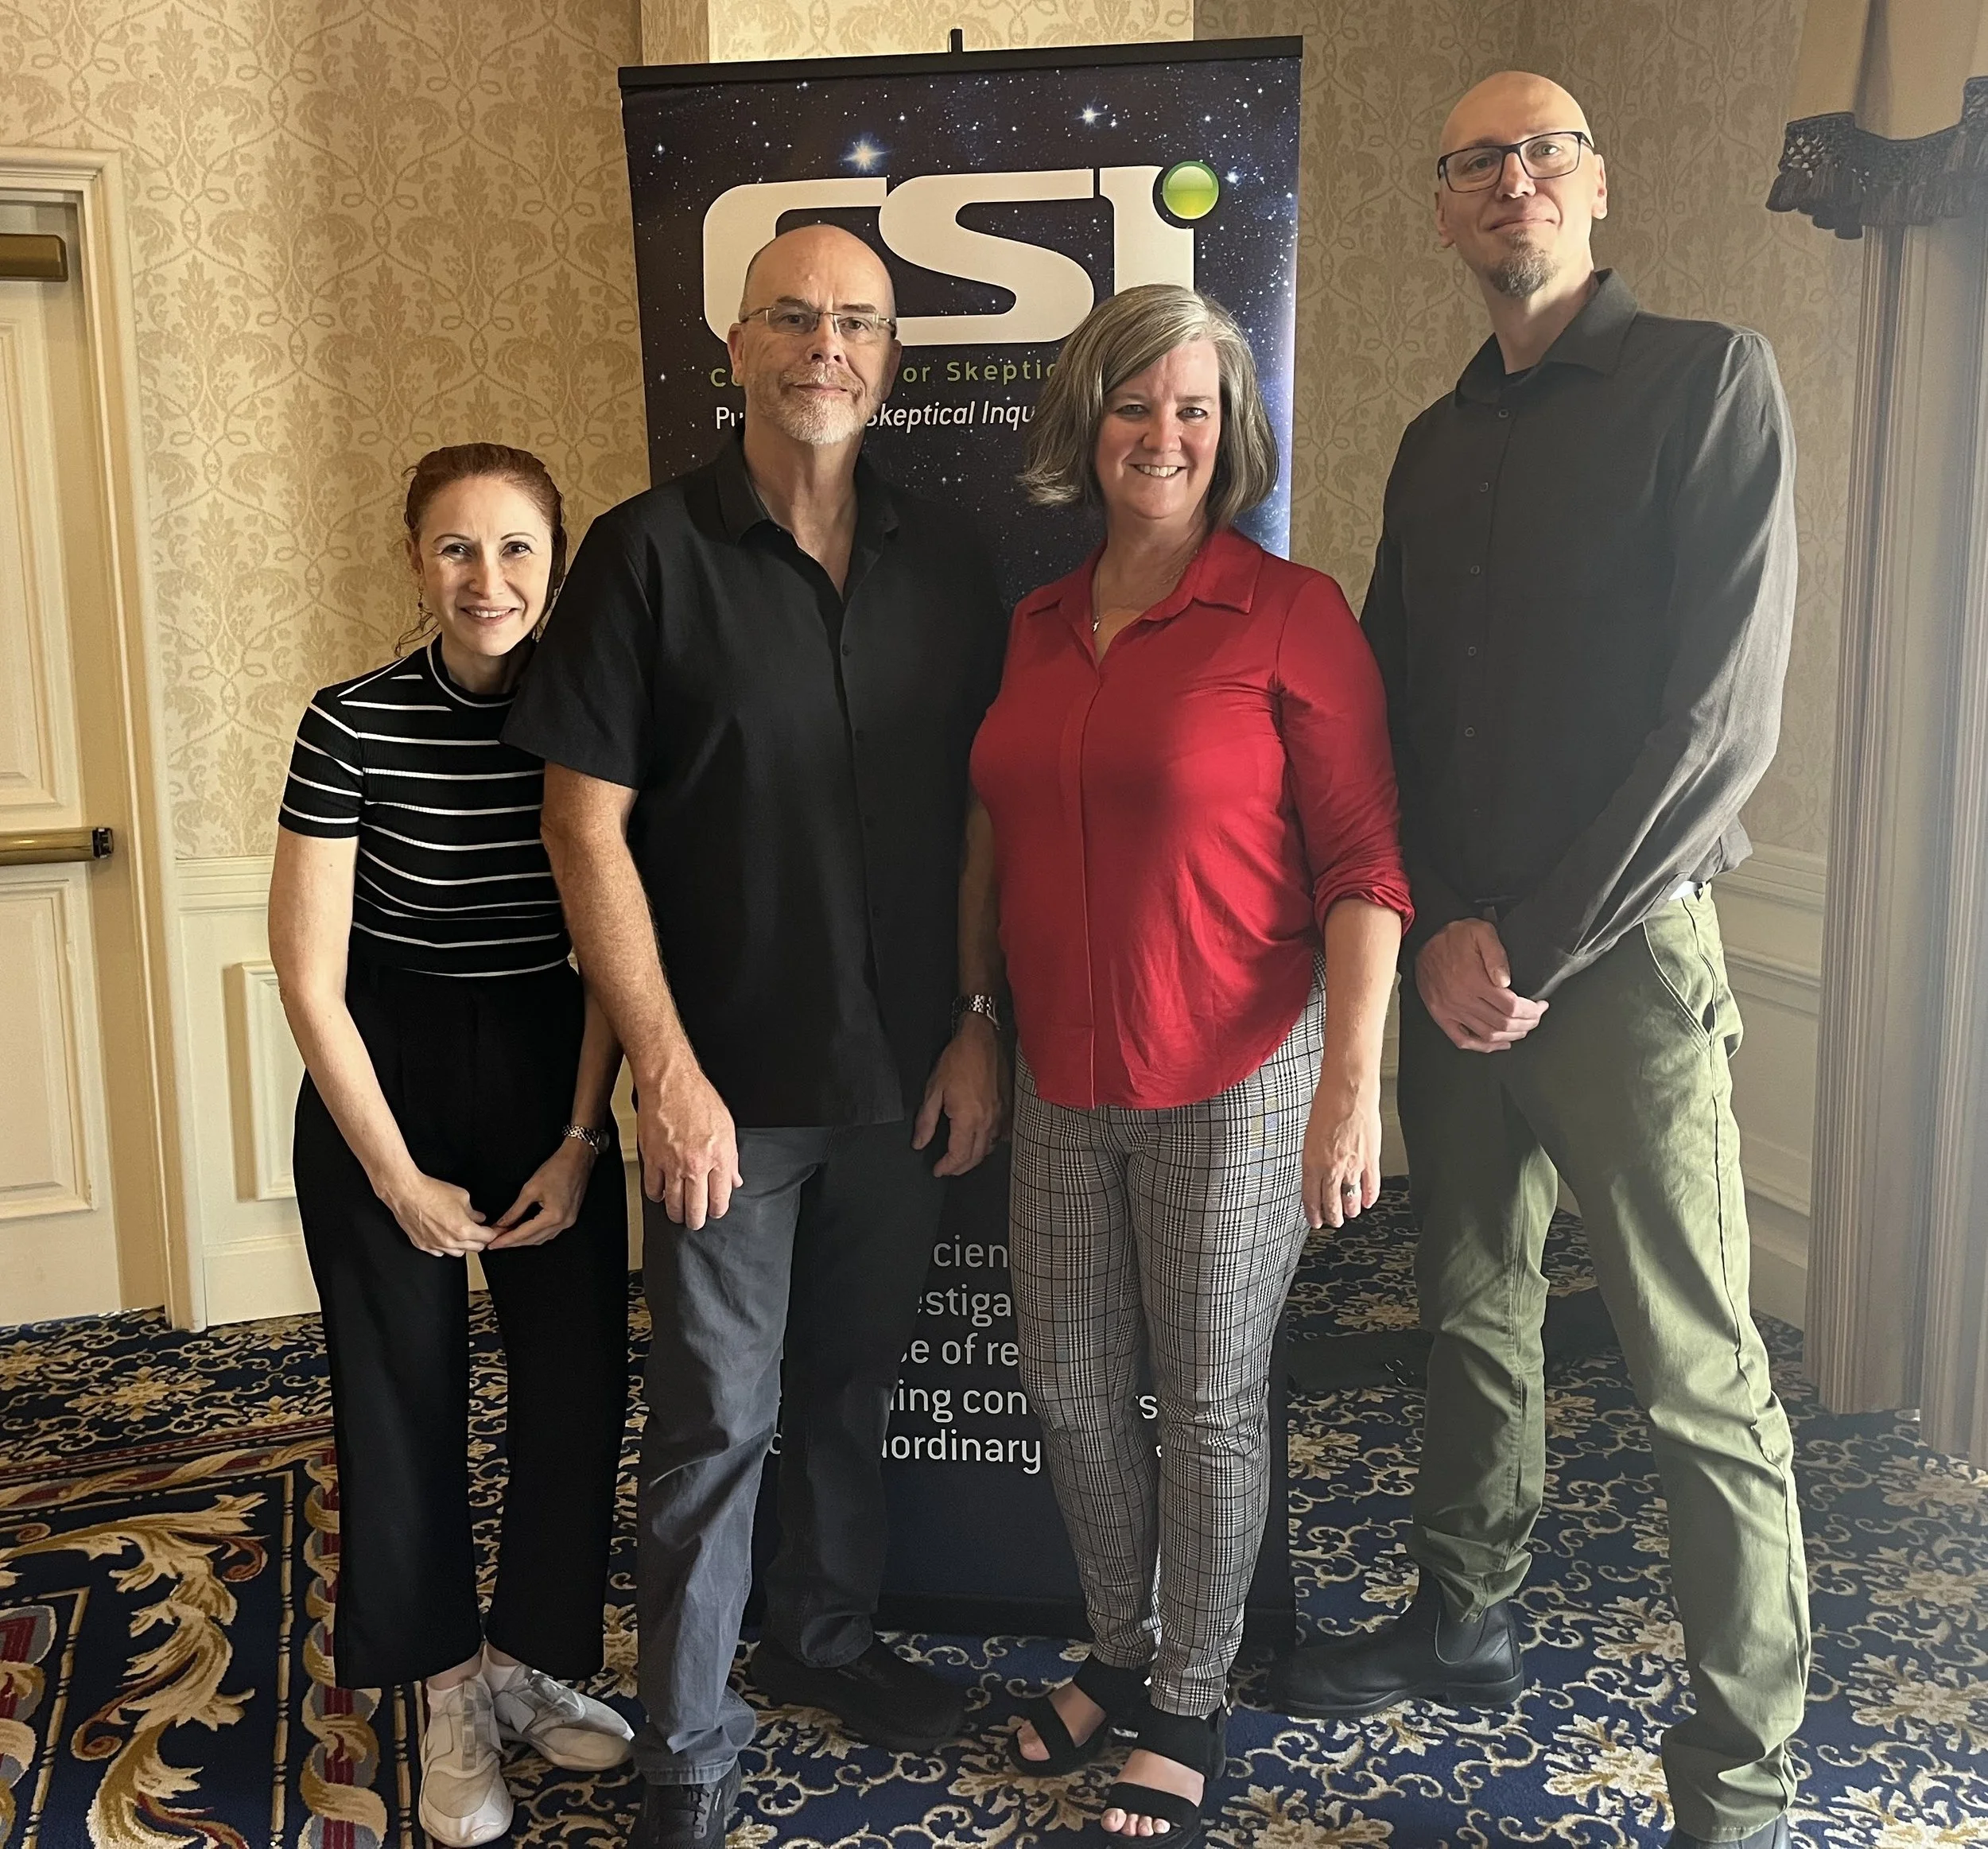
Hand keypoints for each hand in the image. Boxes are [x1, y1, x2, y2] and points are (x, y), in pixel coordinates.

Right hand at [380, 1169, 489, 1256]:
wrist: (408, 1193)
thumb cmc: (432, 1192)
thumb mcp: (462, 1197)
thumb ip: (473, 1211)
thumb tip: (479, 1217)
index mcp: (463, 1230)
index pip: (486, 1238)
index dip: (491, 1233)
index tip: (491, 1230)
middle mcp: (449, 1242)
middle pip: (474, 1248)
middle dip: (480, 1239)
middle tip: (479, 1231)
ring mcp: (435, 1246)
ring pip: (457, 1253)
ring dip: (463, 1245)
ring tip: (461, 1233)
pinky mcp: (422, 1245)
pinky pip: (439, 1252)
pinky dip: (445, 1246)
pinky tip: (445, 1236)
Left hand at [485, 1137, 597, 1249]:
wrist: (578, 1159)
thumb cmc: (556, 1169)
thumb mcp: (530, 1189)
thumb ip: (515, 1210)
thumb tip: (501, 1224)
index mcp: (553, 1216)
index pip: (524, 1233)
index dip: (506, 1239)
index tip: (492, 1244)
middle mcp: (562, 1223)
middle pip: (533, 1240)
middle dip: (513, 1242)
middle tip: (495, 1242)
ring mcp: (568, 1222)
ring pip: (541, 1239)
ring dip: (523, 1240)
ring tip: (505, 1237)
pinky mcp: (569, 1218)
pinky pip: (549, 1233)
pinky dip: (534, 1234)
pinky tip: (524, 1231)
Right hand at [638, 1062, 740, 1229]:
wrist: (670, 1083)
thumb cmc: (698, 1098)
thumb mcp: (727, 1127)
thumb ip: (731, 1158)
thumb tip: (734, 1179)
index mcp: (718, 1157)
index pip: (720, 1198)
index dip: (717, 1210)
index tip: (715, 1211)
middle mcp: (695, 1165)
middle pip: (695, 1208)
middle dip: (696, 1220)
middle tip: (695, 1221)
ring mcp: (671, 1164)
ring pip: (673, 1203)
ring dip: (676, 1213)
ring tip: (678, 1214)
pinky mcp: (651, 1159)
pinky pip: (652, 1189)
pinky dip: (657, 1196)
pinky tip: (661, 1194)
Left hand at [913, 1016, 1007, 1176]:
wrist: (981, 1039)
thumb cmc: (958, 1059)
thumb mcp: (933, 1089)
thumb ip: (926, 1121)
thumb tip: (919, 1142)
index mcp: (967, 1118)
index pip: (958, 1155)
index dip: (947, 1167)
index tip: (937, 1170)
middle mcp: (987, 1121)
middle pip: (975, 1157)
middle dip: (959, 1167)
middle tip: (946, 1168)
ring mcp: (999, 1114)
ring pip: (989, 1148)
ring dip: (974, 1157)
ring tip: (961, 1158)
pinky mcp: (1005, 1106)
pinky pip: (999, 1134)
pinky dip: (989, 1144)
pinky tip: (981, 1141)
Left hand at [1302, 1080, 1381, 1230]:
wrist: (1349, 1091)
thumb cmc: (1327, 1105)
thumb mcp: (1309, 1135)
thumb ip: (1313, 1158)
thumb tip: (1316, 1173)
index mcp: (1312, 1162)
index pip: (1311, 1198)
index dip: (1313, 1213)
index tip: (1314, 1221)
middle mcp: (1331, 1168)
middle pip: (1331, 1203)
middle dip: (1331, 1217)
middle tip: (1332, 1222)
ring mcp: (1353, 1166)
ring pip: (1351, 1199)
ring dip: (1350, 1210)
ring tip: (1349, 1214)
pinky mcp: (1371, 1160)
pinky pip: (1371, 1186)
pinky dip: (1369, 1197)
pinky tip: (1367, 1201)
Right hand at [1414, 918, 1548, 1052]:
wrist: (1424, 940)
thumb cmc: (1453, 936)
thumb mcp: (1480, 932)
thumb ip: (1496, 955)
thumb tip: (1506, 981)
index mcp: (1473, 981)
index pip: (1512, 1007)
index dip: (1532, 1011)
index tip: (1541, 1006)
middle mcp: (1461, 999)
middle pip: (1503, 1024)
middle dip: (1527, 1024)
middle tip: (1536, 1018)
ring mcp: (1450, 1011)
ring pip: (1487, 1035)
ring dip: (1510, 1036)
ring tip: (1523, 1028)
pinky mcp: (1441, 1015)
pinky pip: (1463, 1040)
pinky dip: (1483, 1047)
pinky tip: (1499, 1043)